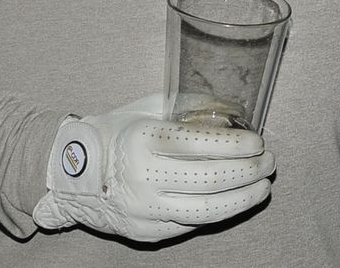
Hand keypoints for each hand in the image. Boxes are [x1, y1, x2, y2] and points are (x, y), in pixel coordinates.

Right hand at [31, 93, 274, 242]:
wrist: (69, 174)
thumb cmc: (116, 133)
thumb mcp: (149, 108)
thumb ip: (190, 107)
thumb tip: (235, 109)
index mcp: (142, 140)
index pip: (200, 145)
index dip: (235, 145)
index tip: (258, 141)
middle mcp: (141, 178)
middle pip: (209, 179)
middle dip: (248, 172)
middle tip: (270, 162)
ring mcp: (142, 210)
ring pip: (205, 211)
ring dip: (242, 199)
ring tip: (263, 187)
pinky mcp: (145, 233)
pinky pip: (190, 225)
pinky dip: (218, 212)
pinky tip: (235, 200)